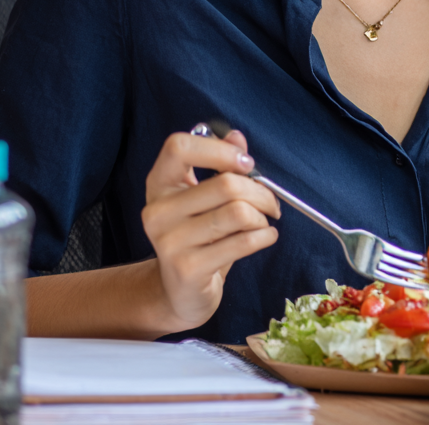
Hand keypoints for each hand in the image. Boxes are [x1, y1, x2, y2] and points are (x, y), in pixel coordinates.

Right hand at [141, 129, 279, 332]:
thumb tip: (237, 137)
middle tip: (271, 202)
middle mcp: (157, 210)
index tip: (246, 163)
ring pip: (238, 212)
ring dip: (263, 216)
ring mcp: (169, 241)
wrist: (179, 292)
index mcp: (159, 183)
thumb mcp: (205, 197)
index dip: (219, 149)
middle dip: (260, 191)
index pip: (179, 147)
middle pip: (225, 184)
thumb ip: (220, 164)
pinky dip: (265, 236)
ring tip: (264, 222)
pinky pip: (242, 242)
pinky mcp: (187, 269)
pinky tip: (266, 236)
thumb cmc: (198, 237)